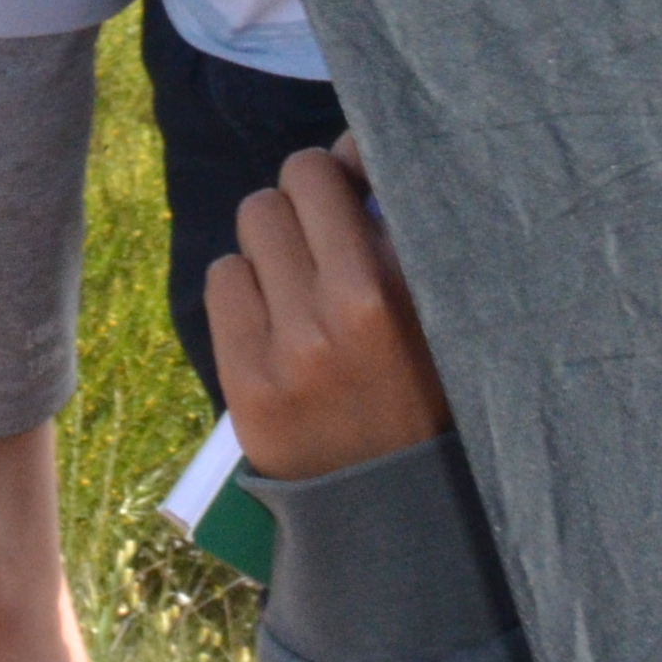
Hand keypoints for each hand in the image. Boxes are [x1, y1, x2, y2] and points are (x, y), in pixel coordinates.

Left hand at [213, 139, 454, 482]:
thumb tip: (344, 150)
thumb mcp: (439, 314)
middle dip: (305, 198)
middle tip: (321, 231)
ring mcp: (294, 345)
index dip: (347, 163)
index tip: (354, 178)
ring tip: (299, 282)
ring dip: (273, 241)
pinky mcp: (247, 378)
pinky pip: (222, 278)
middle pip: (292, 182)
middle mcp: (351, 308)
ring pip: (253, 221)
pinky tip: (272, 319)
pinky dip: (244, 287)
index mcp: (410, 286)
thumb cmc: (422, 391)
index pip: (349, 168)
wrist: (395, 511)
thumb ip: (398, 236)